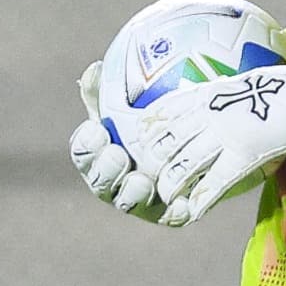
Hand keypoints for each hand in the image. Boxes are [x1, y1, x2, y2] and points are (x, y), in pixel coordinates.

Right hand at [68, 61, 180, 224]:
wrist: (202, 140)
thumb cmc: (156, 119)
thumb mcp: (132, 102)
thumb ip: (109, 89)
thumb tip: (95, 69)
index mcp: (99, 156)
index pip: (83, 153)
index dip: (86, 145)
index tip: (96, 129)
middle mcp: (115, 183)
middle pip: (100, 183)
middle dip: (106, 171)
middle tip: (117, 154)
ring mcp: (142, 202)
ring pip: (130, 202)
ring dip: (133, 193)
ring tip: (142, 179)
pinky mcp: (171, 213)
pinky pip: (171, 216)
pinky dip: (174, 210)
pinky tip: (182, 200)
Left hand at [136, 64, 285, 223]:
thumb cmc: (279, 85)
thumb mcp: (238, 82)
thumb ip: (216, 94)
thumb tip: (202, 99)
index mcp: (207, 96)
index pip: (164, 112)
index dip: (146, 130)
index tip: (139, 141)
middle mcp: (209, 115)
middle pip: (166, 141)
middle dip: (152, 162)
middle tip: (149, 176)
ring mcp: (225, 135)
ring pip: (183, 164)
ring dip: (170, 185)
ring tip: (167, 198)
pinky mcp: (245, 154)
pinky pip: (215, 182)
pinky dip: (200, 200)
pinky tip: (192, 212)